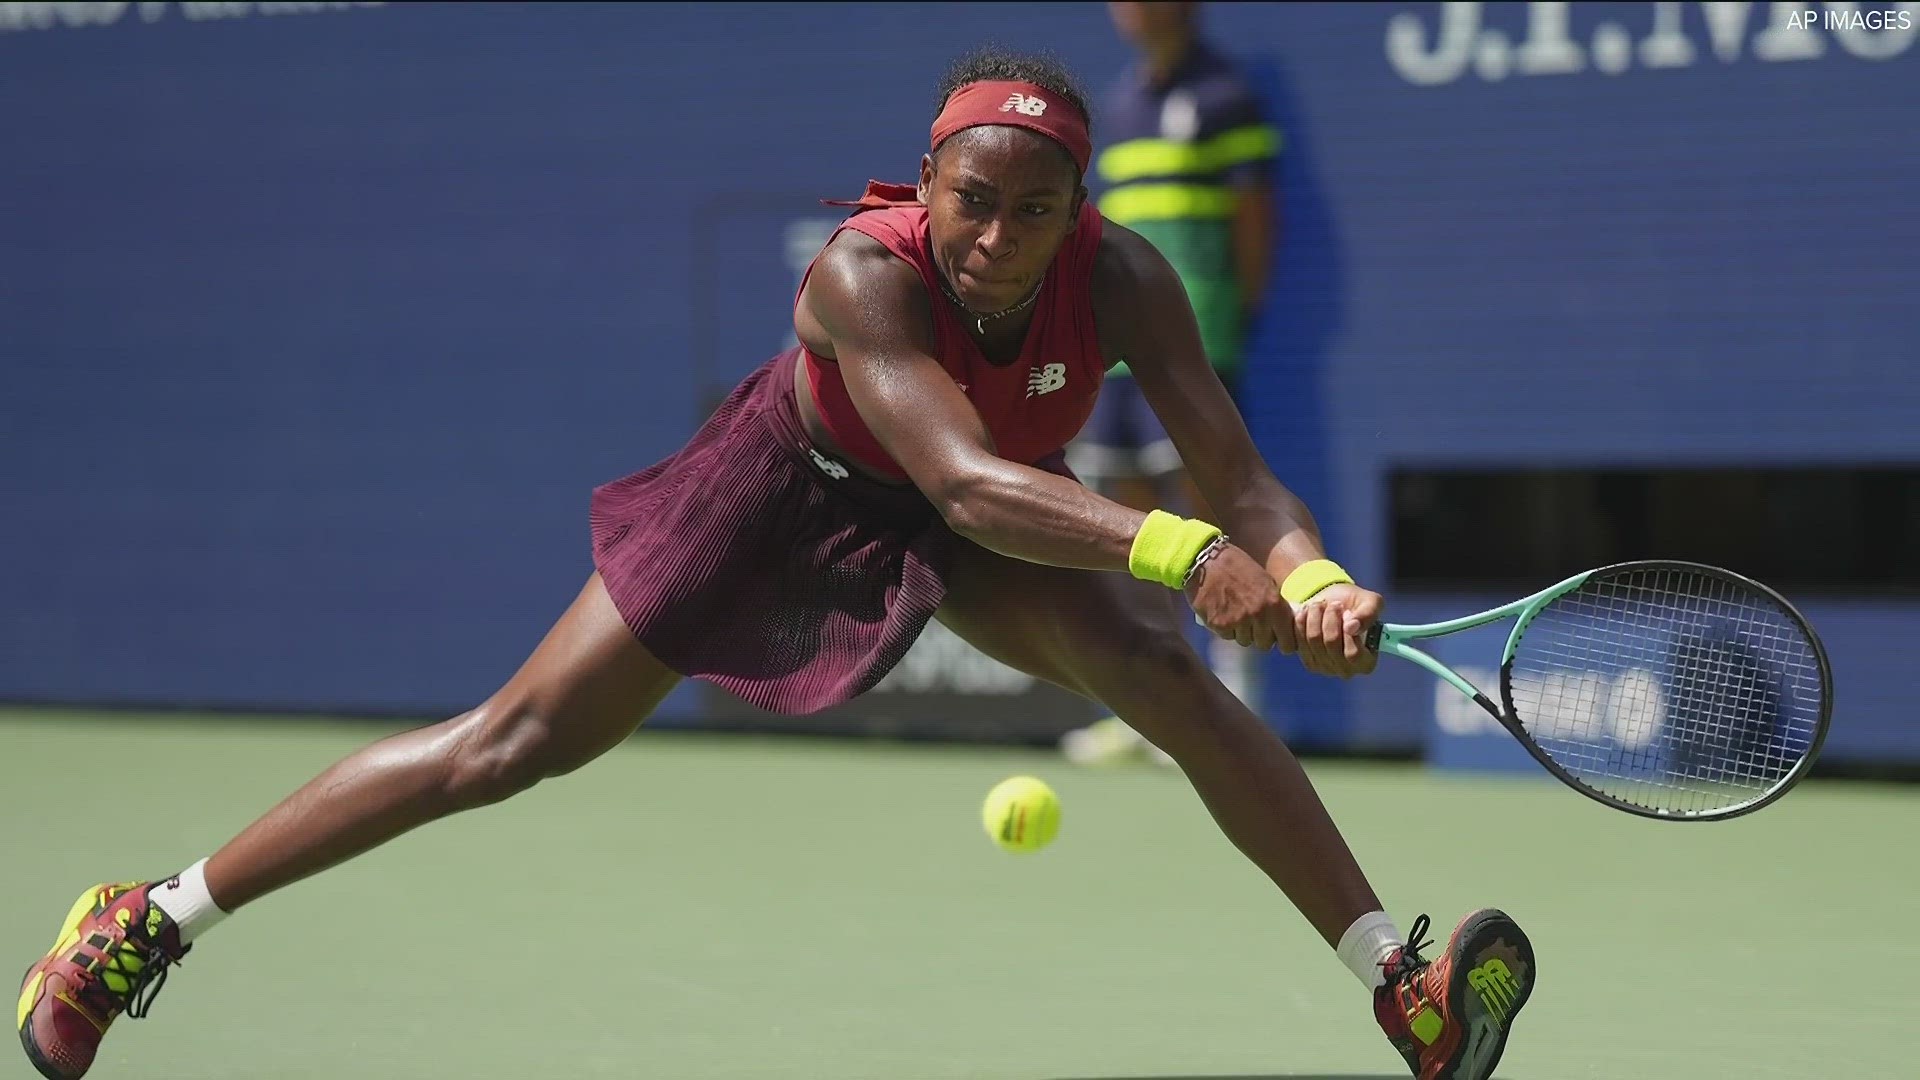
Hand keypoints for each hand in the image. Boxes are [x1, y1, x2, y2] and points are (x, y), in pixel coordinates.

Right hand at [1183, 544, 1297, 652]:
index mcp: (1274, 602)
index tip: (1278, 639)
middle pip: (1265, 643)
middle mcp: (1258, 614)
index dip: (1283, 641)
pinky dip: (1225, 629)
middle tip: (1253, 624)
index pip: (1287, 639)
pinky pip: (1227, 637)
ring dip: (1242, 633)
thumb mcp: (1264, 580)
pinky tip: (1222, 612)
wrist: (1206, 560)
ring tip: (1235, 614)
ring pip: (1245, 641)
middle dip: (1260, 636)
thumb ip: (1274, 604)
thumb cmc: (1237, 567)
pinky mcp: (1220, 624)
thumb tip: (1282, 625)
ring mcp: (1239, 621)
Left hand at [1290, 583, 1383, 677]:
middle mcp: (1345, 670)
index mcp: (1366, 662)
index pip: (1353, 654)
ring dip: (1315, 616)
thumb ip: (1368, 614)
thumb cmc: (1357, 607)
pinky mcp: (1306, 660)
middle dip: (1330, 617)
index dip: (1347, 631)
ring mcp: (1324, 668)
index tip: (1347, 612)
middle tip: (1334, 604)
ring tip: (1320, 604)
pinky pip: (1298, 638)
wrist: (1333, 606)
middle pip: (1331, 643)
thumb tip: (1352, 627)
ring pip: (1314, 639)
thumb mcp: (1371, 603)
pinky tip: (1307, 611)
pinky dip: (1301, 621)